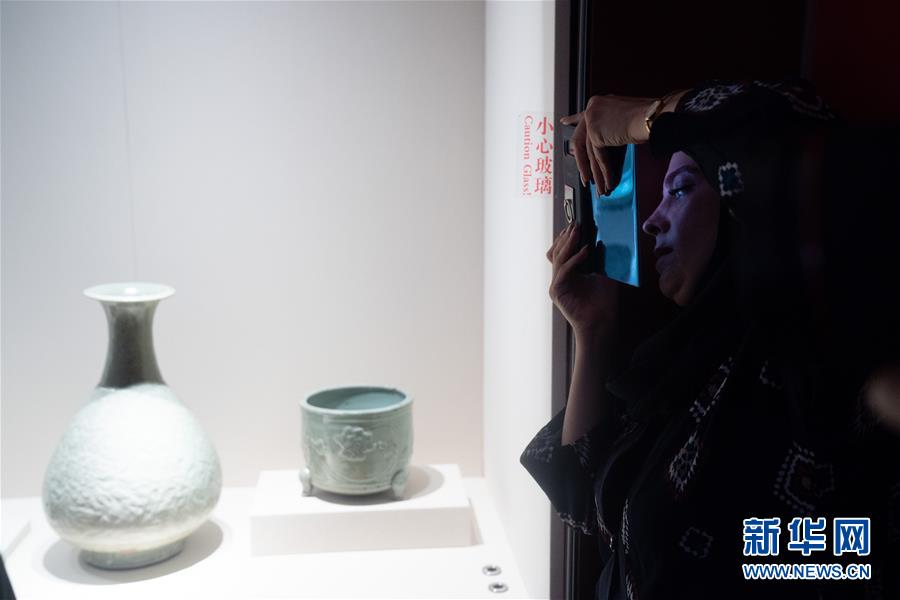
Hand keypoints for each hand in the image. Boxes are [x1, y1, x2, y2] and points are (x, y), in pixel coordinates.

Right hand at [548, 222, 619, 342]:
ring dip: (568, 243)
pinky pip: (563, 269)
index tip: (576, 225)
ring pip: (558, 258)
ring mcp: (556, 284)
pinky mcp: (557, 291)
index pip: (562, 251)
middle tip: (576, 224)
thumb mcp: (604, 274)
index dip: (567, 238)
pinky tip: (585, 251)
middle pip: (556, 251)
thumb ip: (600, 259)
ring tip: (578, 232)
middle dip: (566, 237)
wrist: (601, 322)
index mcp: (568, 274)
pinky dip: (574, 259)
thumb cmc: (603, 302)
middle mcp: (560, 278)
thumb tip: (602, 240)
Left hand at [560, 95, 652, 194]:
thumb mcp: (623, 117)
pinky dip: (604, 172)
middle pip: (580, 141)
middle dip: (582, 163)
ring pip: (589, 154)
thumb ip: (610, 126)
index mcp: (597, 104)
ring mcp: (592, 121)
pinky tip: (608, 182)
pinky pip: (599, 158)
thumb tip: (606, 139)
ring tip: (600, 188)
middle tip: (584, 178)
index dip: (572, 121)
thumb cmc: (646, 117)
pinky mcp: (596, 134)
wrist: (651, 117)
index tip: (564, 122)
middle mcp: (592, 110)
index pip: (582, 116)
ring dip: (596, 174)